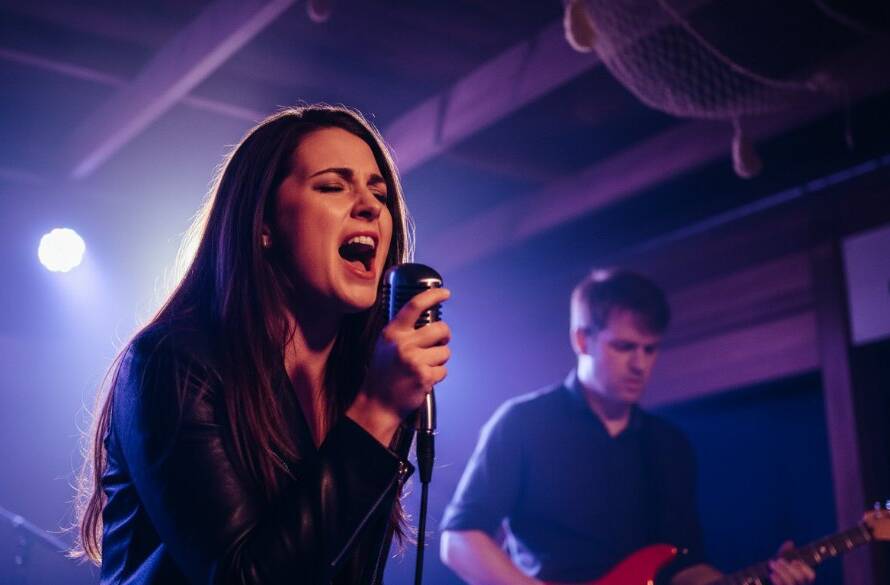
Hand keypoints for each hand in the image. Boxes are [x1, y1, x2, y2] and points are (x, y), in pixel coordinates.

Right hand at [348, 288, 450, 440]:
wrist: (376, 404)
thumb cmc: (382, 376)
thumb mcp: (385, 346)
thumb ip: (403, 333)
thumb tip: (428, 323)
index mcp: (392, 333)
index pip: (414, 306)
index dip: (432, 296)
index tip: (444, 293)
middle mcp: (403, 344)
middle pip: (440, 329)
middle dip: (445, 336)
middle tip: (439, 343)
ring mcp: (414, 360)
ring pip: (445, 352)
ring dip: (439, 361)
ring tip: (424, 367)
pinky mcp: (424, 376)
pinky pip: (443, 370)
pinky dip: (437, 376)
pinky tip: (423, 379)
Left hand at [768, 541, 814, 584]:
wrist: (763, 582)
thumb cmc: (777, 572)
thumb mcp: (781, 562)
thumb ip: (786, 553)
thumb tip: (790, 542)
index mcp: (803, 578)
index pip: (810, 575)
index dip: (805, 568)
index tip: (795, 561)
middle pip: (800, 578)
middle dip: (789, 567)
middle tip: (778, 560)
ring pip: (791, 583)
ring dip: (781, 571)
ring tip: (772, 563)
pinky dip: (777, 581)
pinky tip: (772, 574)